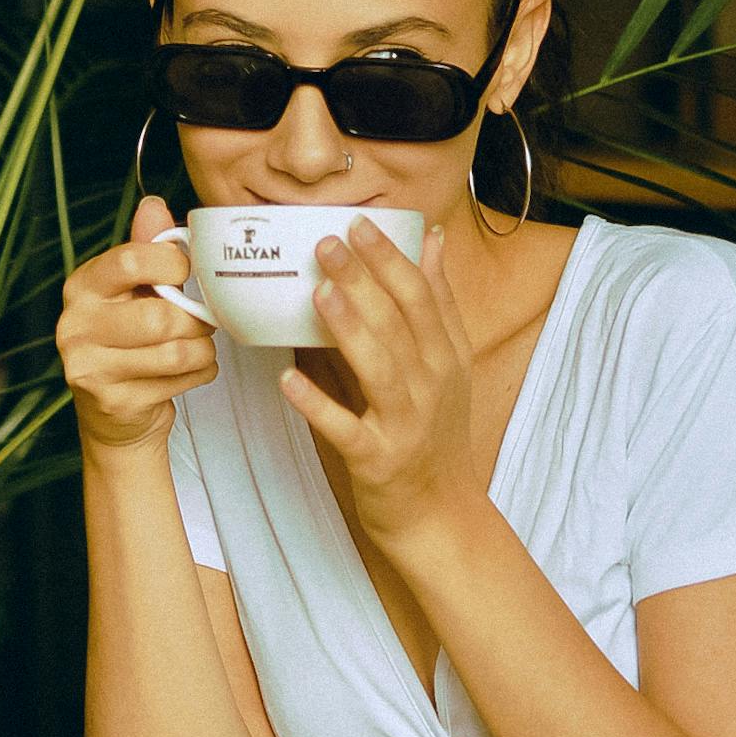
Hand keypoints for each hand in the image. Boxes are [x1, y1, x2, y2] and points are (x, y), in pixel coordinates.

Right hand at [57, 195, 218, 454]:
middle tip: (201, 323)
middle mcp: (75, 325)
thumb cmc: (129, 341)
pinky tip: (189, 372)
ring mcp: (89, 367)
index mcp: (82, 286)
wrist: (115, 413)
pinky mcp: (113, 402)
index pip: (131, 259)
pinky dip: (199, 374)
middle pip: (160, 316)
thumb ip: (146, 248)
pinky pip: (178, 381)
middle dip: (195, 322)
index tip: (185, 274)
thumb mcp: (134, 290)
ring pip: (175, 352)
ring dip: (202, 350)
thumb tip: (154, 205)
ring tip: (199, 348)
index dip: (173, 264)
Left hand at [281, 218, 479, 547]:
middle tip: (327, 241)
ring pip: (379, 368)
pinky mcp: (377, 460)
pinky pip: (344, 428)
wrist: (441, 513)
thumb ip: (436, 302)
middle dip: (364, 279)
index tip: (360, 223)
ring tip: (320, 291)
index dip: (391, 258)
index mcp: (446, 357)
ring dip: (350, 328)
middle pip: (399, 323)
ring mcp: (405, 424)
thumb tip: (431, 239)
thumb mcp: (447, 365)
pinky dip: (317, 404)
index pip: (422, 297)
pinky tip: (288, 380)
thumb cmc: (434, 434)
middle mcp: (431, 385)